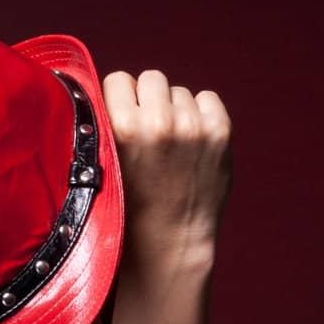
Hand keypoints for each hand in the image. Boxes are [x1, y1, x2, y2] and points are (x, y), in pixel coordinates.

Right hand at [102, 69, 232, 266]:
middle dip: (148, 100)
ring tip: (170, 148)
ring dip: (174, 112)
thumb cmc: (130, 209)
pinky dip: (200, 115)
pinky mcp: (220, 133)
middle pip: (151, 79)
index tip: (123, 120)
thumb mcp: (104, 165)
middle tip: (148, 132)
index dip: (120, 100)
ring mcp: (192, 127)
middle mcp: (158, 122)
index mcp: (121, 128)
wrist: (170, 244)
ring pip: (179, 92)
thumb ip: (108, 125)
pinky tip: (191, 144)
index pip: (118, 80)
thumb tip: (116, 88)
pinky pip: (207, 99)